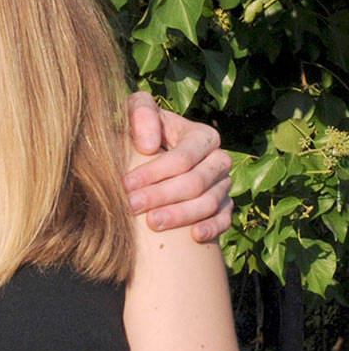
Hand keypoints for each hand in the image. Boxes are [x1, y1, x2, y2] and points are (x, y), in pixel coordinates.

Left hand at [124, 91, 232, 241]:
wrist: (149, 154)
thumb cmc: (142, 131)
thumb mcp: (137, 114)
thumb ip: (141, 115)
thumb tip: (148, 146)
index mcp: (202, 136)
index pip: (182, 158)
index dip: (153, 172)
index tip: (126, 184)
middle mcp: (218, 159)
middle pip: (195, 182)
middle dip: (161, 196)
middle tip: (131, 206)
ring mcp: (223, 184)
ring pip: (209, 203)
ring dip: (180, 215)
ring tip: (152, 223)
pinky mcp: (223, 205)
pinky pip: (224, 219)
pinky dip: (212, 228)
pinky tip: (195, 237)